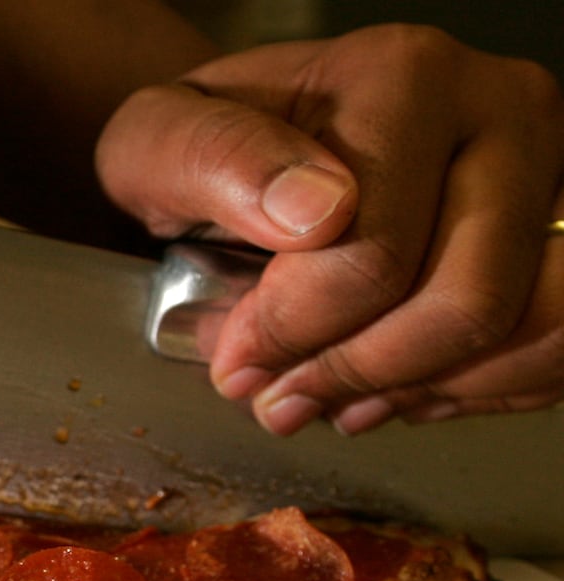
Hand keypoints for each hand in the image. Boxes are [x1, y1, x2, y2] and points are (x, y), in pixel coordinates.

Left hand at [96, 24, 563, 434]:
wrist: (252, 155)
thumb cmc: (210, 153)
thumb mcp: (160, 142)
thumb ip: (215, 161)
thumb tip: (313, 210)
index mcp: (404, 78)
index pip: (375, 253)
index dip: (296, 333)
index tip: (236, 359)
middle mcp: (500, 113)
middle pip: (467, 301)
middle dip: (358, 374)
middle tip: (281, 397)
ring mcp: (551, 176)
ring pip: (530, 329)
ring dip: (421, 389)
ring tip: (336, 399)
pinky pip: (554, 348)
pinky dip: (472, 391)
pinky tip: (394, 389)